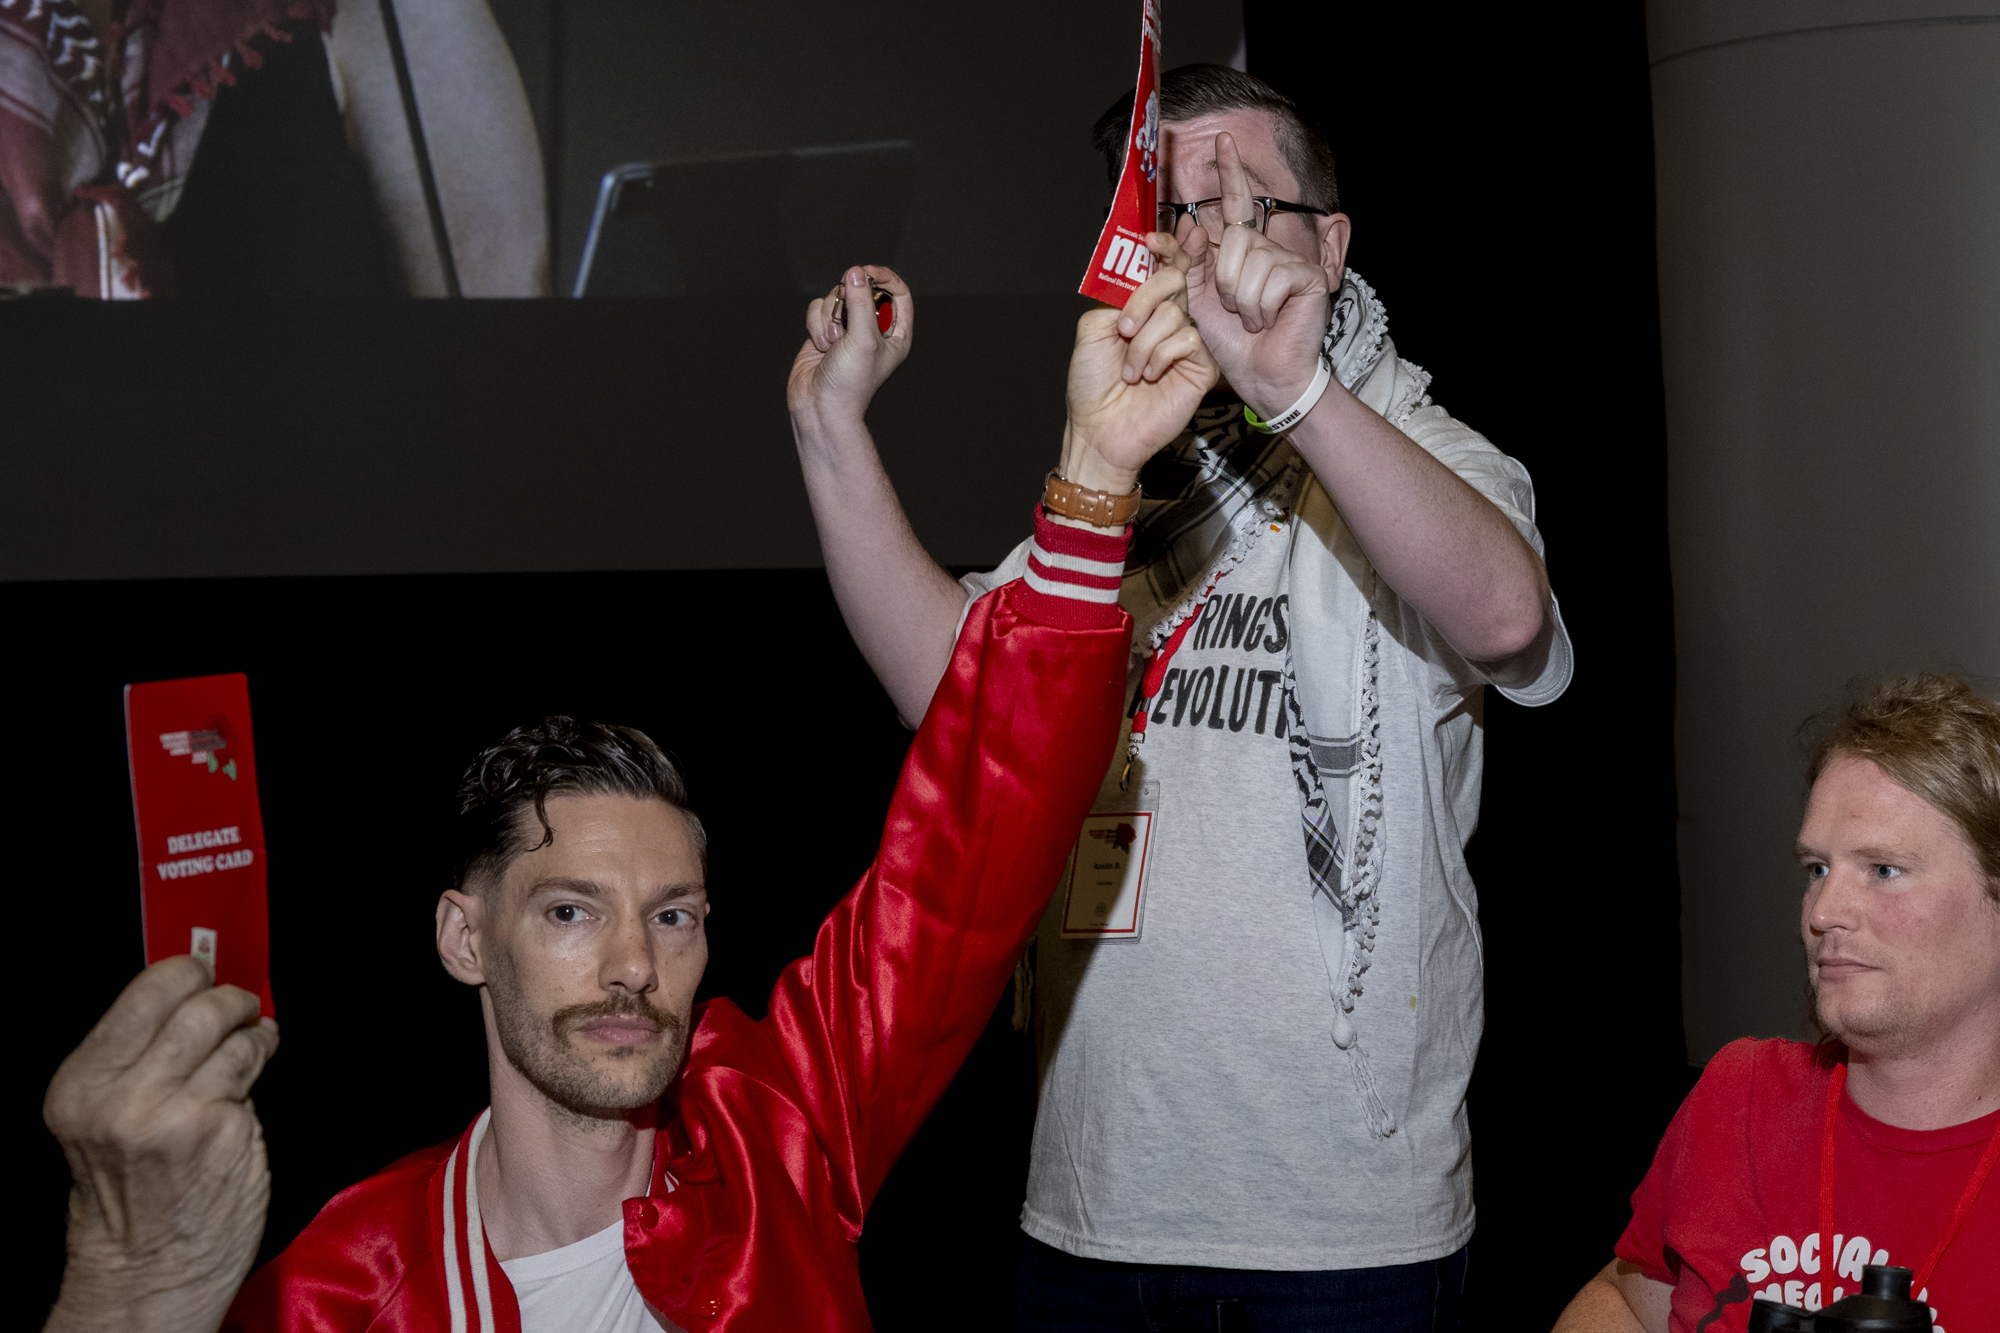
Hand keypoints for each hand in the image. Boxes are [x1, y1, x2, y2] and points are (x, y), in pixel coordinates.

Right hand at [44, 957, 279, 1332]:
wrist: (145, 1272)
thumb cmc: (128, 1193)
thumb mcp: (102, 1118)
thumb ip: (135, 1057)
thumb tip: (187, 992)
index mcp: (82, 1085)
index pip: (145, 992)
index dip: (186, 972)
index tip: (203, 971)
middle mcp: (123, 1097)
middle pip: (198, 1005)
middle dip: (229, 998)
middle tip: (239, 1006)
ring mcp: (178, 1114)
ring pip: (236, 1036)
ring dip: (252, 1032)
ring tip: (252, 1040)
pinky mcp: (226, 1132)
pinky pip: (254, 1074)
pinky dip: (260, 1066)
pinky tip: (250, 1082)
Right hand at [787, 265, 914, 427]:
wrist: (819, 407)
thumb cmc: (850, 383)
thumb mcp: (863, 340)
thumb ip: (861, 303)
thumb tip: (855, 273)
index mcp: (896, 333)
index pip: (898, 292)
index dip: (883, 278)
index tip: (865, 273)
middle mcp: (873, 329)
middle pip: (863, 290)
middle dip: (848, 301)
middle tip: (845, 315)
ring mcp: (848, 330)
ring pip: (836, 297)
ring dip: (830, 317)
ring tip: (833, 343)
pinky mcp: (824, 331)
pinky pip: (817, 308)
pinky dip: (816, 324)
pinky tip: (821, 347)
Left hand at [1061, 231, 1218, 495]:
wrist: (1100, 428)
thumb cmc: (1092, 386)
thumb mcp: (1093, 330)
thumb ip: (1118, 296)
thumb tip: (1145, 279)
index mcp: (1142, 306)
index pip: (1162, 266)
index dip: (1164, 246)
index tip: (1152, 240)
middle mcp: (1167, 319)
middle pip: (1174, 279)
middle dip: (1146, 297)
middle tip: (1124, 328)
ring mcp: (1186, 343)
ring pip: (1176, 314)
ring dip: (1144, 343)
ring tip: (1131, 371)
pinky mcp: (1202, 366)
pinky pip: (1188, 340)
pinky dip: (1161, 356)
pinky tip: (1150, 377)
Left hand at [1181, 132, 1332, 418]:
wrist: (1260, 378)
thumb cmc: (1229, 345)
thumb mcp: (1195, 300)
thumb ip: (1184, 263)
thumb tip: (1171, 227)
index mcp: (1240, 252)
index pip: (1235, 204)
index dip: (1230, 172)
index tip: (1222, 139)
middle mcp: (1266, 250)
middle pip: (1232, 240)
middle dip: (1222, 282)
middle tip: (1233, 310)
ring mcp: (1289, 261)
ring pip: (1248, 262)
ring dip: (1241, 301)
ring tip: (1253, 319)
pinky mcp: (1307, 276)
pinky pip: (1269, 278)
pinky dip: (1261, 307)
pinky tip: (1270, 321)